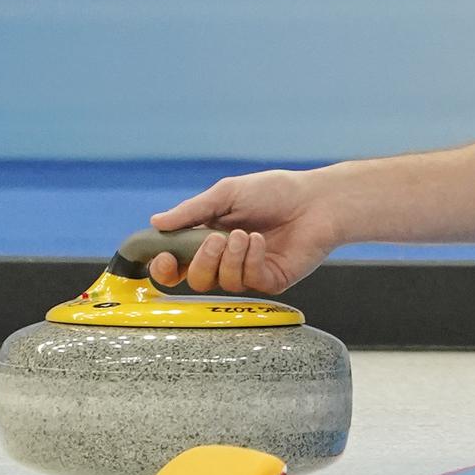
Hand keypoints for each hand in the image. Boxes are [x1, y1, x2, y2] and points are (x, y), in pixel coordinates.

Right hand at [147, 170, 342, 294]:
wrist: (318, 199)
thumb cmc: (275, 192)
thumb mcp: (228, 194)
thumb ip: (193, 211)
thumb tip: (156, 223)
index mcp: (209, 238)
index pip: (178, 264)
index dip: (165, 267)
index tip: (165, 257)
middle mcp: (227, 259)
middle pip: (195, 280)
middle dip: (201, 261)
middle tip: (217, 238)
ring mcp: (249, 272)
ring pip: (221, 282)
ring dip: (230, 257)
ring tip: (246, 234)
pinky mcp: (272, 280)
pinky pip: (249, 281)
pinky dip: (251, 259)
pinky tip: (261, 241)